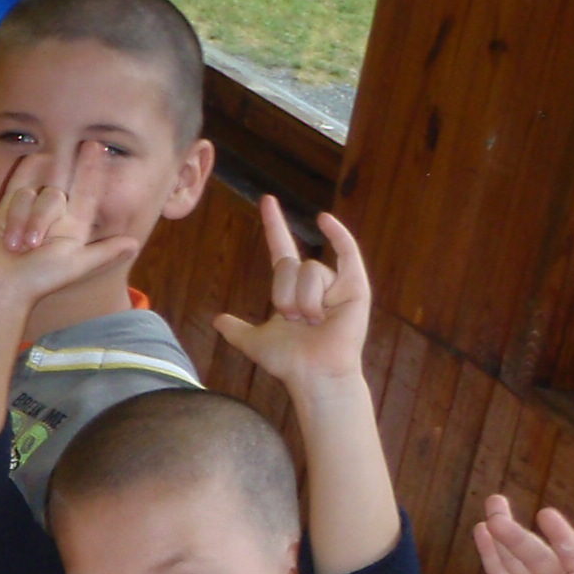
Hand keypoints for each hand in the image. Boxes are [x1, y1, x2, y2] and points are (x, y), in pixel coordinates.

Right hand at [0, 150, 137, 311]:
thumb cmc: (40, 279)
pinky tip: (11, 224)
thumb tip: (134, 244)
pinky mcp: (7, 208)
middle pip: (55, 194)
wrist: (3, 286)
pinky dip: (15, 208)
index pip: (87, 190)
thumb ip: (104, 252)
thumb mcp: (76, 266)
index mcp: (74, 225)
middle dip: (43, 217)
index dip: (92, 168)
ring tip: (18, 249)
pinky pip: (15, 191)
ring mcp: (30, 208)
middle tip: (37, 238)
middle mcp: (54, 213)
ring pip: (33, 195)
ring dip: (24, 224)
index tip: (95, 145)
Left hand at [212, 199, 371, 397]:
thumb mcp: (254, 342)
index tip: (267, 200)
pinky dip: (338, 235)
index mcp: (291, 288)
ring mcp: (336, 283)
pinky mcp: (355, 286)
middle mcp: (313, 281)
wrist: (313, 374)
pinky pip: (346, 253)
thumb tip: (218, 321)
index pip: (281, 247)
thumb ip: (236, 330)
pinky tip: (323, 219)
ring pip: (309, 270)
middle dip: (285, 295)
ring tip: (316, 321)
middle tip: (298, 321)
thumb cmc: (288, 361)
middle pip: (288, 265)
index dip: (274, 224)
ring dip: (306, 300)